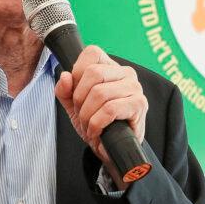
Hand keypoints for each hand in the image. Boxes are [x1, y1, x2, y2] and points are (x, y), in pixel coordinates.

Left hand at [54, 45, 147, 186]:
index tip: (76, 94)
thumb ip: (65, 90)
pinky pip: (110, 109)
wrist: (111, 151)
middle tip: (82, 114)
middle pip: (93, 73)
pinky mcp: (139, 104)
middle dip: (80, 98)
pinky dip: (97, 123)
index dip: (77, 73)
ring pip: (100, 92)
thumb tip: (65, 77)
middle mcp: (126, 73)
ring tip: (89, 125)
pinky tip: (96, 131)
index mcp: (111, 67)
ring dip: (87, 114)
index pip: (92, 52)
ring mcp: (135, 88)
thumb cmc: (96, 124)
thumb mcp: (74, 106)